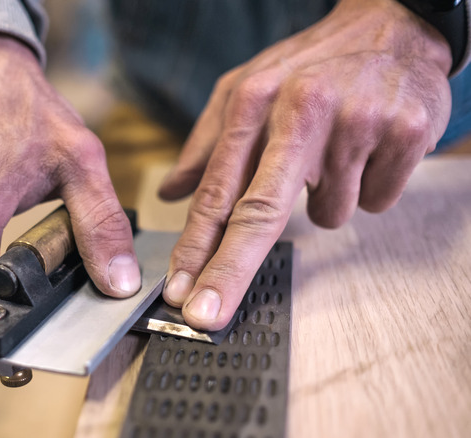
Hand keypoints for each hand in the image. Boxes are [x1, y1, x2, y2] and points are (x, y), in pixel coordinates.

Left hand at [159, 0, 452, 329]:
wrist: (393, 26)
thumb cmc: (310, 66)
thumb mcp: (246, 87)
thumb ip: (207, 143)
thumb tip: (171, 191)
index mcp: (253, 101)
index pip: (218, 189)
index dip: (195, 246)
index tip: (178, 288)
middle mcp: (301, 109)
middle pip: (259, 212)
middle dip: (228, 271)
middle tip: (205, 314)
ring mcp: (356, 121)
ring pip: (328, 214)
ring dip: (327, 199)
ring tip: (334, 153)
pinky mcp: (404, 132)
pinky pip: (375, 200)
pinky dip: (369, 186)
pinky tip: (369, 150)